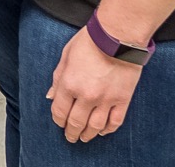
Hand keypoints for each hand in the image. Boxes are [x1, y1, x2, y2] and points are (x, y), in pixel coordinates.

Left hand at [47, 27, 142, 141]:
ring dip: (88, 135)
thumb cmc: (90, 41)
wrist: (119, 36)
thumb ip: (58, 78)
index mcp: (69, 83)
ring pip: (95, 126)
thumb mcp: (66, 55)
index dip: (58, 120)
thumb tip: (51, 96)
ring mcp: (106, 99)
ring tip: (84, 138)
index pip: (59, 111)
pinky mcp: (123, 99)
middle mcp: (86, 95)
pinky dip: (108, 130)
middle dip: (71, 132)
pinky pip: (115, 121)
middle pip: (76, 122)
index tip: (59, 123)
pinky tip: (102, 131)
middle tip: (71, 137)